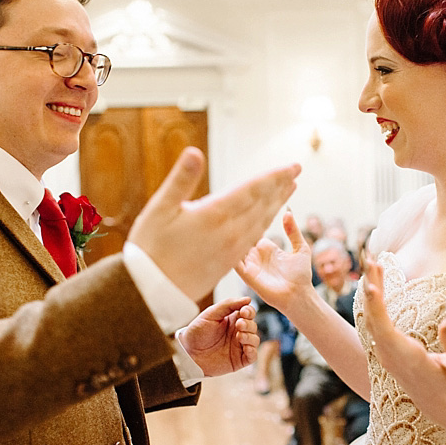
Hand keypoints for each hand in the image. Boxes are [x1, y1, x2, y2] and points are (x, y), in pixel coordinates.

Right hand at [128, 147, 300, 301]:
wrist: (152, 292)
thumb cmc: (150, 247)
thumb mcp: (160, 209)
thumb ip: (181, 179)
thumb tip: (194, 152)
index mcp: (215, 215)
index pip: (253, 190)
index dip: (275, 177)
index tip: (293, 166)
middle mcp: (230, 233)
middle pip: (263, 205)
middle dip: (281, 187)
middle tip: (295, 172)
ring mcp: (231, 250)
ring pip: (262, 223)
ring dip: (276, 204)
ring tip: (287, 191)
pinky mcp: (228, 263)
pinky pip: (254, 239)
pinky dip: (264, 224)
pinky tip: (266, 219)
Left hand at [179, 297, 258, 375]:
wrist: (187, 353)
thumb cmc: (197, 332)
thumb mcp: (210, 314)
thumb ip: (228, 304)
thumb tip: (248, 299)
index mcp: (232, 319)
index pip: (248, 312)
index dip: (249, 311)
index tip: (244, 312)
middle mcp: (237, 332)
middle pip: (253, 325)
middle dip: (249, 324)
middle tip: (239, 325)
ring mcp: (239, 346)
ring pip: (255, 340)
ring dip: (250, 336)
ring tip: (239, 336)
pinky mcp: (239, 360)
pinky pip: (253, 356)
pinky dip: (253, 351)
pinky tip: (246, 348)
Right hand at [236, 211, 314, 313]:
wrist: (299, 295)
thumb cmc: (301, 275)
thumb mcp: (301, 248)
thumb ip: (293, 231)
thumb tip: (288, 211)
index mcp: (266, 248)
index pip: (253, 231)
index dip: (249, 221)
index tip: (243, 206)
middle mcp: (256, 255)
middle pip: (242, 238)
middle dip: (236, 227)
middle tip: (229, 210)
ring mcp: (250, 265)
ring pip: (235, 249)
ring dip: (231, 238)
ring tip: (224, 223)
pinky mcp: (248, 276)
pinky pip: (234, 263)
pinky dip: (230, 254)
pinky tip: (227, 242)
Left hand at [361, 255, 445, 428]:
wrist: (438, 404)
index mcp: (406, 357)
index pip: (385, 330)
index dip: (376, 308)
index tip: (370, 286)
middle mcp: (389, 354)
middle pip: (373, 318)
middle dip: (371, 287)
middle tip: (369, 259)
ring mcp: (383, 351)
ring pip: (371, 317)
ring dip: (372, 289)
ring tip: (373, 263)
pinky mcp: (385, 347)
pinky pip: (375, 320)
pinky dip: (374, 299)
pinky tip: (377, 282)